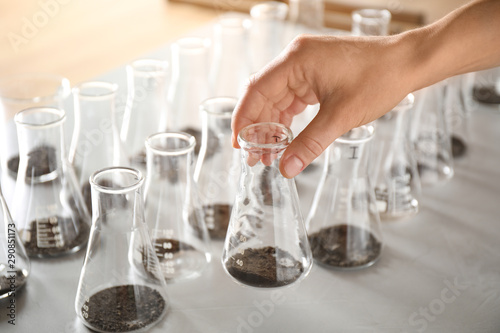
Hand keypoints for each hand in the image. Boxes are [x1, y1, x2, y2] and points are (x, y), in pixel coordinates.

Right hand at [232, 34, 412, 177]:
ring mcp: (306, 66)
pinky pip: (292, 98)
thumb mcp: (340, 116)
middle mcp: (296, 59)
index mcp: (296, 60)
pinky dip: (287, 118)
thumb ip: (309, 143)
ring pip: (277, 99)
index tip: (239, 145)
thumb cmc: (379, 79)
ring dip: (272, 125)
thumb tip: (286, 168)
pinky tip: (285, 138)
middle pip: (264, 96)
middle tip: (255, 157)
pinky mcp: (316, 74)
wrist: (408, 63)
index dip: (244, 119)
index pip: (257, 91)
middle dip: (258, 127)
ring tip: (269, 153)